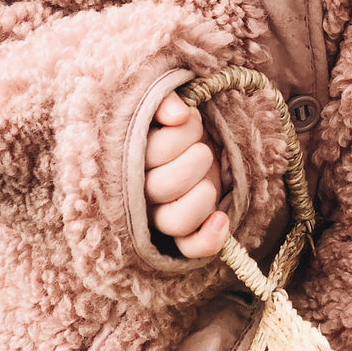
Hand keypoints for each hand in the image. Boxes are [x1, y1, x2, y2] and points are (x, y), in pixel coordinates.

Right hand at [144, 92, 228, 257]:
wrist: (200, 148)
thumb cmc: (181, 128)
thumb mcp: (169, 109)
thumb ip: (165, 102)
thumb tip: (177, 114)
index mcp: (130, 159)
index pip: (151, 153)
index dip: (180, 134)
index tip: (190, 119)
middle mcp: (141, 193)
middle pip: (164, 187)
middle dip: (196, 160)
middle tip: (203, 149)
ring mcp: (161, 217)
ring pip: (176, 221)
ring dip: (202, 196)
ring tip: (212, 179)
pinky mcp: (183, 235)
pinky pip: (192, 248)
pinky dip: (208, 239)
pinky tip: (221, 219)